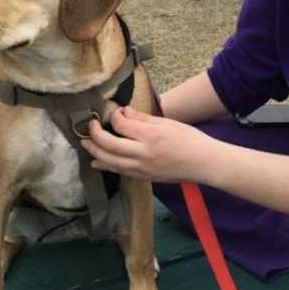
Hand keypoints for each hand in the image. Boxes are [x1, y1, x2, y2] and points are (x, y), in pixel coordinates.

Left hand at [81, 106, 215, 183]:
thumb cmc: (189, 139)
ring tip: (85, 145)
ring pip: (111, 162)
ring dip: (95, 152)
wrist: (203, 162)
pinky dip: (107, 166)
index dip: (115, 116)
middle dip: (95, 135)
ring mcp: (143, 168)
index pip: (121, 125)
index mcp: (151, 136)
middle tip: (90, 127)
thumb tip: (123, 112)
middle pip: (110, 145)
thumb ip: (142, 118)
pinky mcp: (144, 177)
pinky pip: (120, 171)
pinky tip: (98, 161)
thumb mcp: (167, 122)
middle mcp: (143, 153)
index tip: (116, 112)